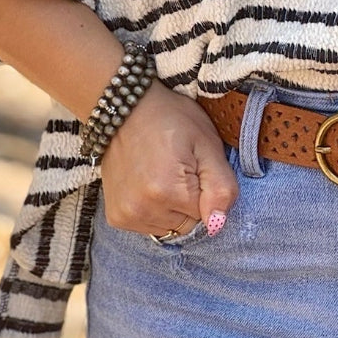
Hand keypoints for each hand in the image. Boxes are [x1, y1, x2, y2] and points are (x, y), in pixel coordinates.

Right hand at [99, 80, 238, 237]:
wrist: (125, 109)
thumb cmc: (170, 119)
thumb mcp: (207, 142)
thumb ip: (220, 186)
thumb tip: (218, 225)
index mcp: (169, 191)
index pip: (207, 215)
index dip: (206, 190)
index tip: (194, 166)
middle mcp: (143, 210)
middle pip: (187, 225)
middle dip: (189, 201)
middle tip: (178, 168)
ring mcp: (127, 215)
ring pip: (168, 228)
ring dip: (171, 208)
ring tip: (161, 174)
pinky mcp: (116, 217)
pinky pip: (149, 226)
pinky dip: (154, 210)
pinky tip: (148, 183)